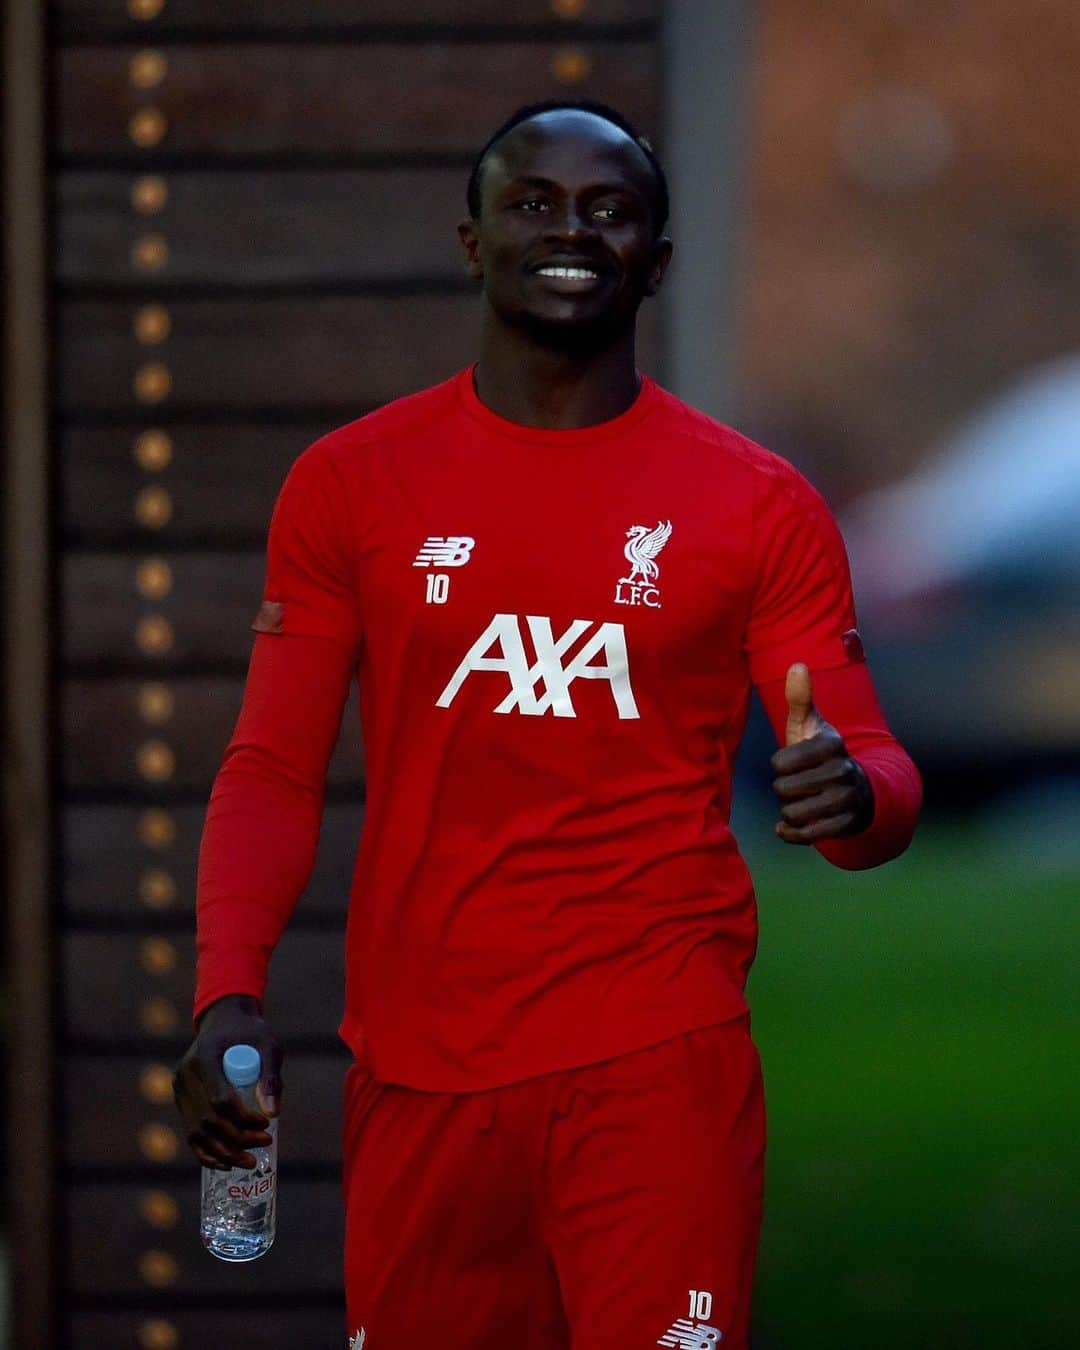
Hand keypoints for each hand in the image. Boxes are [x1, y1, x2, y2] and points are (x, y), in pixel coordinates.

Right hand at [173, 994, 282, 1170]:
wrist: (225, 1021)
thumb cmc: (250, 1031)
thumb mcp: (267, 1044)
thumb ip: (271, 1075)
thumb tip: (273, 1114)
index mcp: (204, 1057)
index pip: (220, 1100)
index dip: (243, 1119)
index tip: (266, 1125)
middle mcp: (185, 1075)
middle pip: (208, 1120)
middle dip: (237, 1139)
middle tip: (265, 1143)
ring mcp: (180, 1089)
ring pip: (197, 1132)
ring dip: (223, 1152)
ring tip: (250, 1162)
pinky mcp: (182, 1100)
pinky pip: (190, 1133)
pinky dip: (206, 1153)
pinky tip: (226, 1164)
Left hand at [770, 663, 873, 844]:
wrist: (857, 790)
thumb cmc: (820, 754)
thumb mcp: (810, 726)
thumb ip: (800, 699)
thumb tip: (797, 665)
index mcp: (832, 744)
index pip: (779, 763)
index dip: (780, 766)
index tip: (794, 763)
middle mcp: (843, 771)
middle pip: (783, 789)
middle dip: (784, 790)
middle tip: (800, 784)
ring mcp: (847, 800)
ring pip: (792, 813)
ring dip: (789, 811)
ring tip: (803, 801)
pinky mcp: (846, 826)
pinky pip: (805, 835)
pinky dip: (791, 833)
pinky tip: (790, 826)